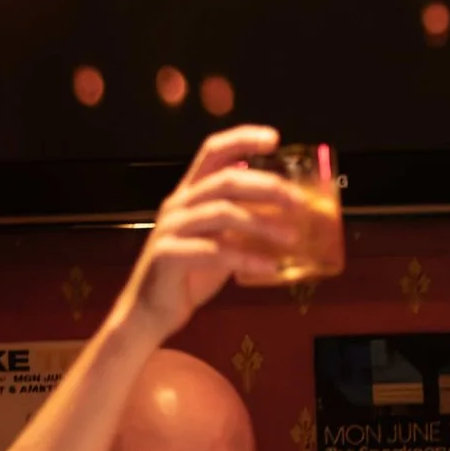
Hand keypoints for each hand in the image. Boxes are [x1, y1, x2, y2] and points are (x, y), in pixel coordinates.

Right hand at [114, 126, 318, 343]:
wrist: (151, 312)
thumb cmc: (188, 275)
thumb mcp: (221, 242)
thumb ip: (243, 225)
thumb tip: (287, 216)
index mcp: (190, 194)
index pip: (213, 152)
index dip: (242, 139)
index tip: (274, 138)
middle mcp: (179, 205)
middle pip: (226, 181)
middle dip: (266, 186)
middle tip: (298, 202)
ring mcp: (171, 228)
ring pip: (222, 213)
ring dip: (263, 224)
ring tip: (293, 238)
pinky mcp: (168, 255)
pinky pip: (215, 252)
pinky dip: (247, 259)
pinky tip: (270, 267)